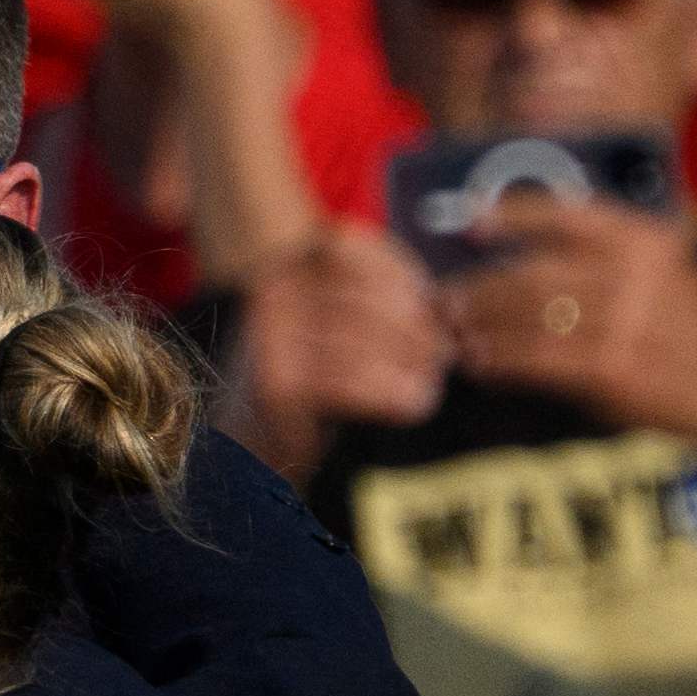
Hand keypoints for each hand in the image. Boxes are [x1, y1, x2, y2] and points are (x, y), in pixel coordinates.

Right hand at [228, 222, 448, 457]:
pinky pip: (349, 384)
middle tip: (445, 353)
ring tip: (432, 381)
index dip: (402, 273)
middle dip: (414, 326)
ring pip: (360, 342)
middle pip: (361, 297)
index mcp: (284, 269)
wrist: (251, 448)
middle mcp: (270, 296)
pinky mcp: (275, 387)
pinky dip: (391, 394)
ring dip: (409, 364)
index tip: (434, 307)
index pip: (350, 246)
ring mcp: (267, 341)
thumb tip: (441, 304)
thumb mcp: (336, 326)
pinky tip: (412, 405)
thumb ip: (374, 301)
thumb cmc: (310, 382)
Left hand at [440, 196, 696, 448]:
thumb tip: (517, 257)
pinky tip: (480, 363)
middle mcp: (632, 273)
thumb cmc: (691, 331)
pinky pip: (534, 359)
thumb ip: (607, 258)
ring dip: (481, 324)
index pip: (566, 213)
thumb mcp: (666, 273)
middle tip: (444, 296)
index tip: (471, 219)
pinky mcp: (610, 368)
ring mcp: (622, 321)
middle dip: (480, 286)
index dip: (512, 214)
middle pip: (531, 271)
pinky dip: (499, 361)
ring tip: (455, 330)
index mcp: (646, 239)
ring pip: (526, 316)